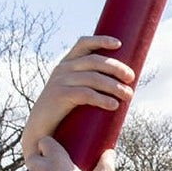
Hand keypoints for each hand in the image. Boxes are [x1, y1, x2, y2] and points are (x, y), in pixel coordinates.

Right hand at [21, 35, 131, 159]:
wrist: (40, 129)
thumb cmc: (63, 112)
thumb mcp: (74, 91)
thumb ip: (90, 84)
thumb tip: (122, 85)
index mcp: (67, 64)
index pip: (83, 44)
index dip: (101, 40)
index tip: (119, 44)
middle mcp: (63, 69)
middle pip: (95, 61)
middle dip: (116, 68)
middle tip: (131, 78)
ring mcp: (60, 81)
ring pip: (94, 78)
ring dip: (114, 86)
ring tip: (128, 96)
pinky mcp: (59, 96)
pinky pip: (86, 94)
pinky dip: (102, 99)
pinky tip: (114, 105)